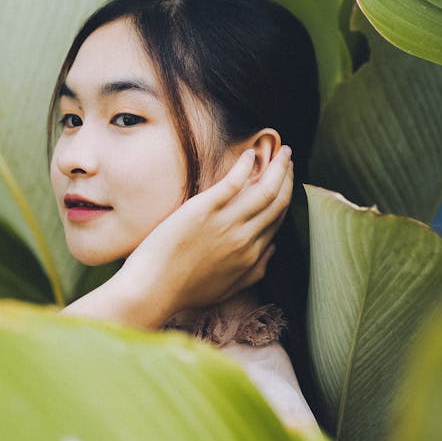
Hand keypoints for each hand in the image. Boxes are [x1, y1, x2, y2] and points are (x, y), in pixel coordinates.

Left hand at [104, 144, 293, 327]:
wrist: (154, 288)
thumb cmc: (185, 291)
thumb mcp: (228, 288)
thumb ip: (255, 271)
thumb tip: (273, 250)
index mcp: (251, 255)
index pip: (277, 219)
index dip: (285, 196)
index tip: (287, 180)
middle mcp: (245, 237)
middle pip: (276, 201)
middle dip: (287, 176)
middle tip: (288, 157)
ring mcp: (225, 222)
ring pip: (264, 189)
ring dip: (277, 167)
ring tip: (282, 149)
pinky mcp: (203, 209)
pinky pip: (233, 183)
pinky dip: (245, 166)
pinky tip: (250, 153)